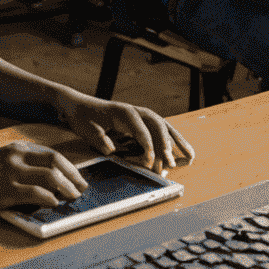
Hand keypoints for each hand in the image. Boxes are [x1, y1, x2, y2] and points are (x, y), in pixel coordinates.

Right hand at [0, 141, 88, 216]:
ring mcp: (10, 172)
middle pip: (56, 161)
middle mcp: (15, 156)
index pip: (51, 153)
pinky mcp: (4, 190)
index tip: (79, 178)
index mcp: (15, 148)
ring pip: (50, 176)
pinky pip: (35, 193)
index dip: (70, 166)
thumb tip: (44, 182)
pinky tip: (54, 204)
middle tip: (82, 189)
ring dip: (67, 188)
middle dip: (74, 176)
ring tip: (73, 198)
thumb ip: (19, 167)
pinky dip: (49, 198)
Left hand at [54, 94, 194, 171]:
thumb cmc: (82, 117)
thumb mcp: (86, 128)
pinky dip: (173, 140)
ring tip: (190, 157)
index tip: (150, 161)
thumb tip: (113, 151)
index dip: (146, 145)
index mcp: (122, 111)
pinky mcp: (141, 123)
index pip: (140, 128)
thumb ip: (100, 139)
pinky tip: (183, 152)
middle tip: (170, 163)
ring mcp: (140, 116)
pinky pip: (161, 131)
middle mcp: (135, 111)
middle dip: (165, 144)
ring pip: (164, 127)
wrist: (78, 105)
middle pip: (156, 125)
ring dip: (177, 141)